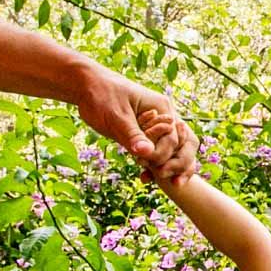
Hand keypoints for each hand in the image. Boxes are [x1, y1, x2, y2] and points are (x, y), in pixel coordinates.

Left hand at [76, 66, 198, 184]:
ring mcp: (156, 126)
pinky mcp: (145, 134)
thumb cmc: (101, 95)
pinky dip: (156, 165)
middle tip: (170, 181)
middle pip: (184, 144)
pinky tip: (145, 178)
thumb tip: (146, 153)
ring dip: (172, 166)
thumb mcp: (116, 116)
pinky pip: (158, 151)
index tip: (148, 165)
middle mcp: (164, 117)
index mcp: (162, 108)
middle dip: (180, 164)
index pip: (174, 138)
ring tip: (167, 184)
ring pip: (174, 149)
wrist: (86, 85)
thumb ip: (132, 135)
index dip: (164, 155)